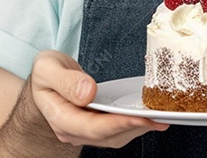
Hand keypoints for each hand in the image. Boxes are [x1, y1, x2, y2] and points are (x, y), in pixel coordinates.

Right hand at [29, 50, 166, 147]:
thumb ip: (65, 81)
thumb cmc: (46, 74)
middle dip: (136, 127)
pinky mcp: (95, 127)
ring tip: (161, 117)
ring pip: (115, 137)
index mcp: (60, 118)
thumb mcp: (47, 68)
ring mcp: (84, 132)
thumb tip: (88, 92)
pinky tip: (147, 115)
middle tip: (161, 117)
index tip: (141, 117)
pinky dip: (133, 124)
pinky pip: (116, 130)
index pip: (93, 127)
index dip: (119, 123)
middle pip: (108, 136)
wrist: (45, 80)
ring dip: (138, 128)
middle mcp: (73, 131)